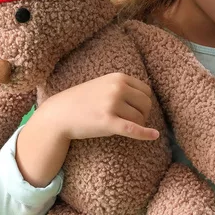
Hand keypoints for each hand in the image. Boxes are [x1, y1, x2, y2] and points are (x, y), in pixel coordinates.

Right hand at [41, 73, 159, 140]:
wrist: (60, 114)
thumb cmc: (82, 101)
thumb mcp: (103, 84)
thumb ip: (122, 87)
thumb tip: (147, 98)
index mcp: (118, 78)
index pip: (146, 91)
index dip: (144, 103)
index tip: (136, 110)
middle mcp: (117, 88)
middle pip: (146, 104)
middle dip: (142, 114)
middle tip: (129, 120)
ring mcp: (112, 105)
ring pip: (140, 118)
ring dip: (136, 125)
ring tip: (121, 125)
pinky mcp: (108, 122)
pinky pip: (133, 129)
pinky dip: (145, 134)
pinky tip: (154, 135)